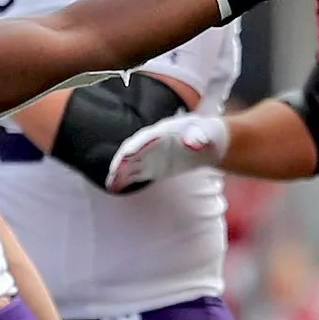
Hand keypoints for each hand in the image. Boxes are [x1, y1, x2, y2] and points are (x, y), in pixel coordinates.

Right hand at [107, 113, 229, 191]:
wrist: (209, 142)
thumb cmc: (205, 133)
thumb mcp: (204, 132)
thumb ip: (197, 137)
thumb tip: (192, 144)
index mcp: (162, 131)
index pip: (145, 138)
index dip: (136, 145)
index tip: (127, 154)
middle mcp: (152, 143)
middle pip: (133, 151)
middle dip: (123, 161)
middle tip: (114, 171)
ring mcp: (151, 156)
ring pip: (131, 164)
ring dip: (119, 173)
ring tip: (109, 183)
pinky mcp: (152, 168)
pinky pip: (135, 175)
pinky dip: (124, 181)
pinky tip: (114, 188)